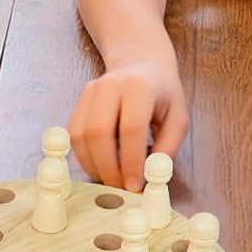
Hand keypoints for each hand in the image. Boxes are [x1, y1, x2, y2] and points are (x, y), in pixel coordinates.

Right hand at [69, 57, 187, 191]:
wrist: (141, 63)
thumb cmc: (163, 94)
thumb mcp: (178, 118)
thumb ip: (167, 148)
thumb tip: (151, 177)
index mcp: (139, 87)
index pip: (131, 128)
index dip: (131, 161)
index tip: (135, 186)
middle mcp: (110, 85)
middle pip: (98, 132)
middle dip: (107, 167)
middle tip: (120, 188)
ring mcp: (90, 92)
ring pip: (81, 135)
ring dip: (93, 164)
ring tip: (111, 180)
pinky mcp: (79, 101)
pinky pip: (73, 134)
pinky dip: (84, 156)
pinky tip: (100, 166)